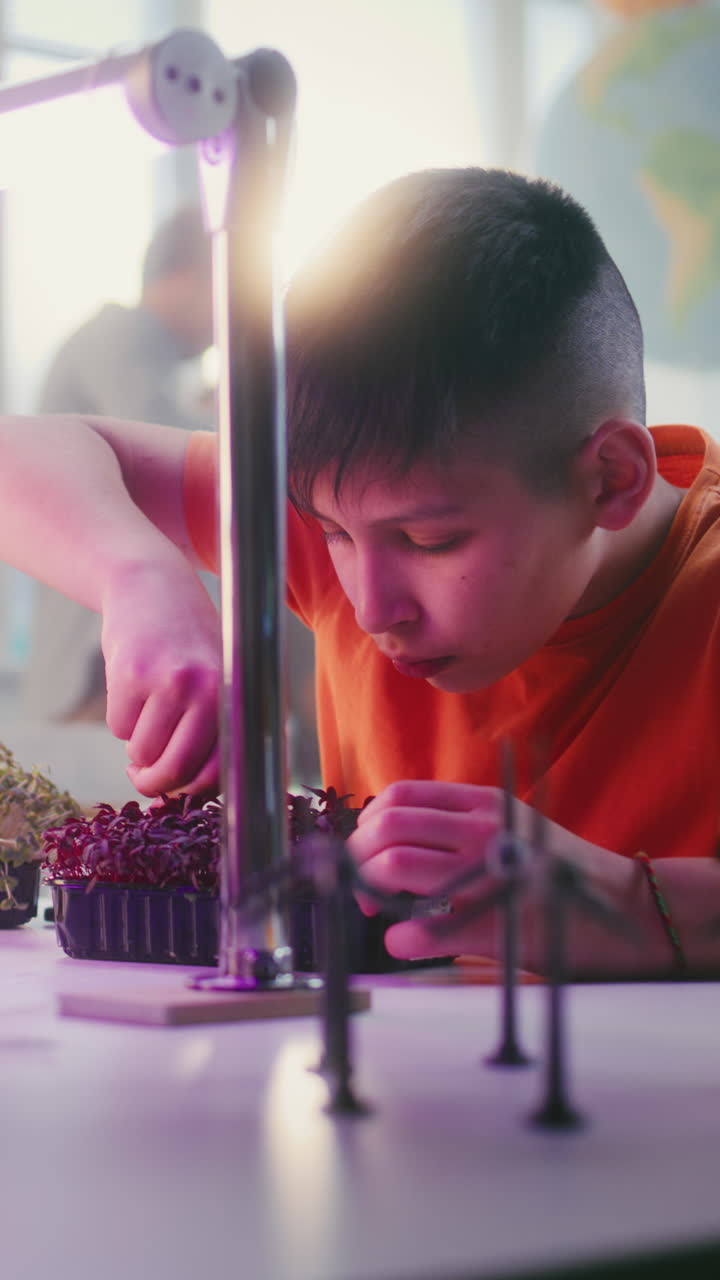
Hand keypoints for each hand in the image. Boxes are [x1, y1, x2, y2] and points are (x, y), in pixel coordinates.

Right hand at [100, 560, 220, 796]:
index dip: (194, 791)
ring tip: (146, 717)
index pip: (220, 769)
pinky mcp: (132, 674)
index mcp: (238, 695)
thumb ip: (217, 732)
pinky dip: (121, 720)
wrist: (153, 586)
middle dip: (155, 784)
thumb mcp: (221, 678)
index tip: (179, 791)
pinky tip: (132, 690)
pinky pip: (119, 728)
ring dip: (137, 748)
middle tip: (144, 779)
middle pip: (177, 769)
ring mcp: (170, 681)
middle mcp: (210, 689)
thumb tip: (191, 794)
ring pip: (143, 753)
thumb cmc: (192, 643)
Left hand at [347, 779, 621, 971]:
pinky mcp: (494, 920)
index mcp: (482, 803)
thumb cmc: (553, 868)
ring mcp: (487, 872)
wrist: (618, 903)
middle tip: (363, 886)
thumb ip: (454, 825)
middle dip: (359, 857)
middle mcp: (482, 829)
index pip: (399, 797)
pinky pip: (426, 926)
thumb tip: (387, 842)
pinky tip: (402, 940)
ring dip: (371, 890)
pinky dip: (400, 936)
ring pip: (397, 867)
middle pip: (388, 828)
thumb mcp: (507, 823)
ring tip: (379, 909)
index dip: (368, 824)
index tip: (367, 850)